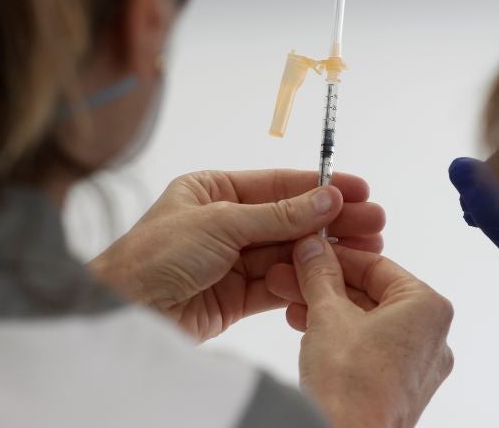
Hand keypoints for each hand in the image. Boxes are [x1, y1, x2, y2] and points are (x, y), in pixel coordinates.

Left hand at [88, 170, 385, 341]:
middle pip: (289, 220)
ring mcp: (231, 261)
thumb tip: (327, 198)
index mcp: (213, 191)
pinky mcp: (235, 297)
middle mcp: (225, 223)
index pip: (277, 186)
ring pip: (289, 253)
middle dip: (332, 221)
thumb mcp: (220, 224)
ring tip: (367, 250)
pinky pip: (278, 284)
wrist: (123, 312)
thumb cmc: (154, 256)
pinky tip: (334, 275)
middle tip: (374, 223)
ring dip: (326, 252)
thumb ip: (278, 215)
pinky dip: (305, 280)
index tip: (358, 190)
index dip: (319, 187)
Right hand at [266, 237, 453, 427]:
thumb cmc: (350, 385)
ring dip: (327, 310)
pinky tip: (307, 330)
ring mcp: (418, 366)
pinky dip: (340, 336)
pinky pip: (370, 348)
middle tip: (292, 276)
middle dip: (326, 285)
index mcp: (428, 308)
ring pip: (367, 322)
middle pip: (371, 294)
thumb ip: (320, 274)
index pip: (377, 265)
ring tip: (291, 303)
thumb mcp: (327, 314)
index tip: (310, 251)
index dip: (336, 256)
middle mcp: (432, 336)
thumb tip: (313, 247)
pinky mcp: (401, 388)